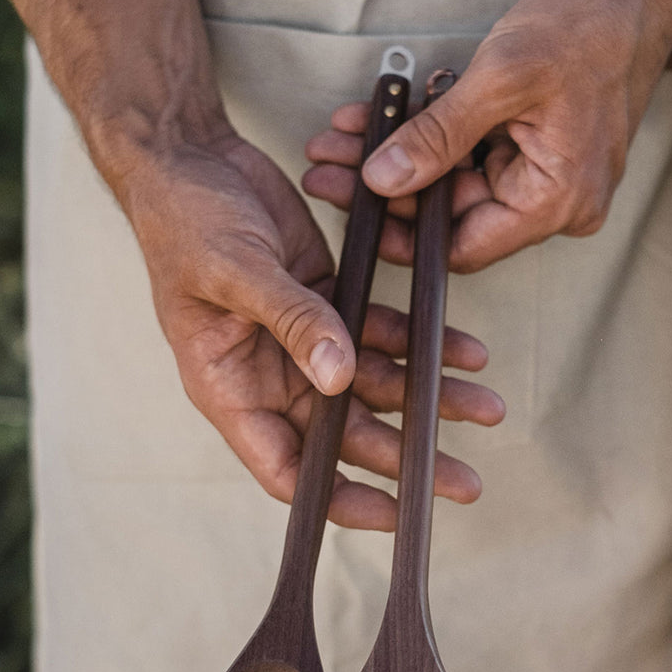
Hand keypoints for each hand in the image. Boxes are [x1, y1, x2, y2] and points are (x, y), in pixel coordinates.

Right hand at [120, 130, 504, 530]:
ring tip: (486, 405)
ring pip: (373, 386)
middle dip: (406, 456)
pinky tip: (464, 349)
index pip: (287, 468)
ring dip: (428, 396)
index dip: (340, 497)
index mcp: (229, 388)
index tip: (396, 513)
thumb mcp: (234, 270)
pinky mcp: (328, 302)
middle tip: (464, 479)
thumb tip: (338, 379)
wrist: (190, 158)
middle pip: (344, 436)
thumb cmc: (185, 219)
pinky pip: (381, 333)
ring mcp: (302, 341)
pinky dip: (421, 343)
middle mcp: (269, 377)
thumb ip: (290, 321)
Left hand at [303, 0, 671, 272]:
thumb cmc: (587, 28)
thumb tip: (383, 181)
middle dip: (387, 185)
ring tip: (344, 134)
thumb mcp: (501, 79)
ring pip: (455, 184)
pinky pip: (470, 158)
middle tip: (328, 162)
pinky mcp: (533, 153)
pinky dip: (430, 137)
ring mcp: (545, 178)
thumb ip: (438, 137)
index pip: (463, 246)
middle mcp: (555, 203)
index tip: (352, 208)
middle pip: (453, 215)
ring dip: (400, 157)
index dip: (403, 232)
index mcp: (556, 201)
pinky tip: (384, 116)